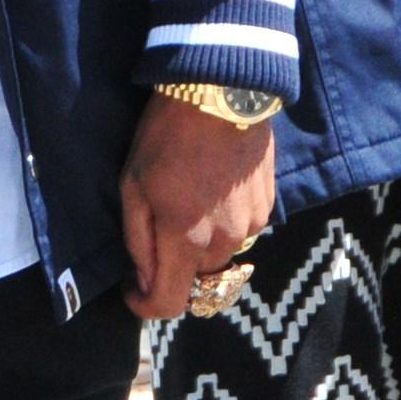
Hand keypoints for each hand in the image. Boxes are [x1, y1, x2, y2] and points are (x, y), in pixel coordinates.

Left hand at [119, 93, 275, 320]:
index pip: (168, 303)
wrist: (223, 93)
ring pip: (220, 256)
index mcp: (185, 240)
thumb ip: (138, 240)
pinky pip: (240, 232)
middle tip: (156, 230)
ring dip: (200, 245)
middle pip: (195, 280)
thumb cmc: (168, 135)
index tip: (132, 290)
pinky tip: (213, 189)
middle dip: (173, 267)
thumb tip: (143, 277)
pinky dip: (223, 224)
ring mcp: (251, 226)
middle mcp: (223, 243)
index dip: (145, 306)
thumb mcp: (133, 185)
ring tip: (188, 202)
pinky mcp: (268, 207)